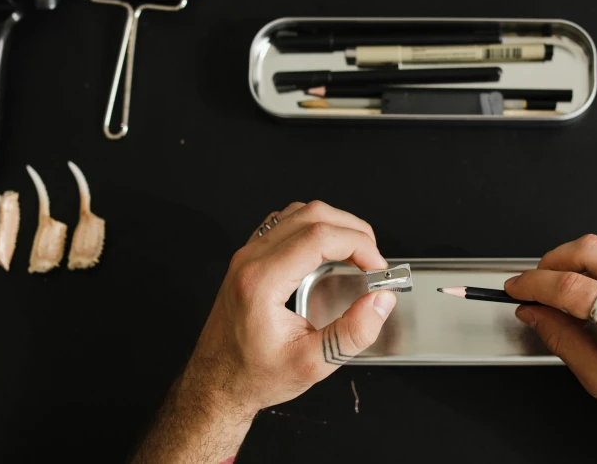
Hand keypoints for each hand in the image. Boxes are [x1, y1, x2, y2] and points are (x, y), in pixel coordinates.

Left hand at [131, 201, 396, 463]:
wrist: (216, 383)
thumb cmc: (255, 375)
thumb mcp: (312, 364)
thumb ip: (352, 333)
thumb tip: (380, 302)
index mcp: (262, 281)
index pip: (319, 237)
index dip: (359, 245)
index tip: (377, 267)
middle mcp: (251, 260)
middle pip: (312, 215)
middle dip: (352, 230)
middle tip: (373, 258)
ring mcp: (247, 255)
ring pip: (298, 212)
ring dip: (334, 224)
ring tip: (356, 251)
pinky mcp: (249, 257)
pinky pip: (284, 222)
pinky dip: (314, 227)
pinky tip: (328, 249)